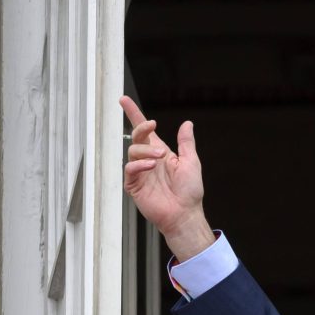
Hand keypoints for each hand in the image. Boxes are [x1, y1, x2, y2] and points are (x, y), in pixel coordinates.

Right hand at [120, 95, 210, 259]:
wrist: (185, 214)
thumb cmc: (189, 192)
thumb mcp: (191, 162)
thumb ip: (186, 143)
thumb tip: (187, 124)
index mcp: (160, 152)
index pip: (144, 130)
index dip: (134, 114)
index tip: (124, 100)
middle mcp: (148, 160)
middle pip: (136, 137)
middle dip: (141, 129)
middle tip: (154, 130)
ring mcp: (140, 172)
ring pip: (133, 151)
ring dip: (145, 150)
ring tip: (159, 158)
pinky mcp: (134, 186)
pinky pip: (130, 169)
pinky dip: (139, 165)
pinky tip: (150, 167)